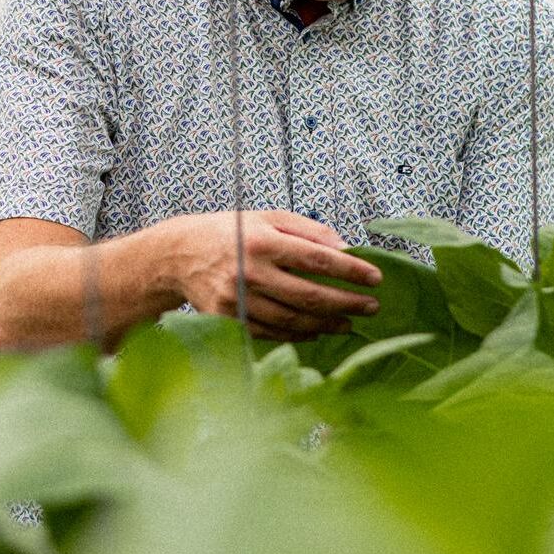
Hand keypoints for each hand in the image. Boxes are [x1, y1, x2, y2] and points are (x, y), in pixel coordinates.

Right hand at [158, 210, 381, 344]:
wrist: (178, 255)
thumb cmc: (230, 233)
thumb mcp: (267, 218)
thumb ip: (308, 229)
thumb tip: (346, 247)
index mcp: (261, 240)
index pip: (316, 258)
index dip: (350, 270)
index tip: (375, 278)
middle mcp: (249, 271)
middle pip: (308, 295)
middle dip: (346, 303)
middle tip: (371, 306)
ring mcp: (237, 299)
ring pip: (292, 320)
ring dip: (326, 324)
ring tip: (348, 322)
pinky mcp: (228, 320)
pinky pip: (271, 333)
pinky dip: (299, 335)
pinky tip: (317, 331)